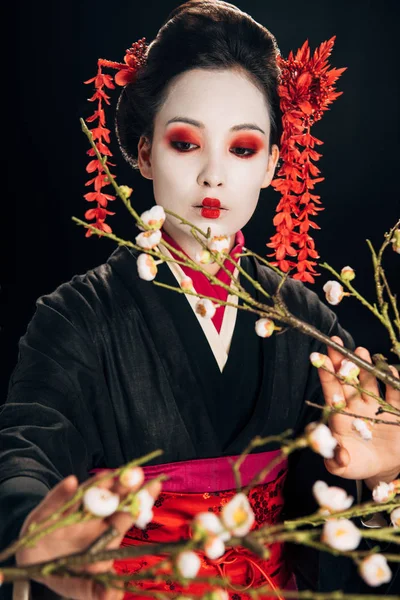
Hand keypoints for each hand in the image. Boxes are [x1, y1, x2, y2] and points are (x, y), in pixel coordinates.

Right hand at [16, 471, 161, 599]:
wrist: (35, 565)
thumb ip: (99, 593)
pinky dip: (62, 492)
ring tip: (107, 476)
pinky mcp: (49, 510)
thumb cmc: (68, 573)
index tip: (155, 486)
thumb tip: (114, 595)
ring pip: (87, 492)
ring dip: (97, 484)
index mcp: (107, 532)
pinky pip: (56, 499)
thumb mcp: (84, 589)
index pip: (128, 514)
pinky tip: (70, 484)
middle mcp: (94, 516)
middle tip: (135, 474)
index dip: (142, 500)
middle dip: (123, 486)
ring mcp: (72, 510)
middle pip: (112, 497)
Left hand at [317, 336, 399, 483]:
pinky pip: (394, 394)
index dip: (326, 374)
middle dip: (341, 361)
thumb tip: (338, 457)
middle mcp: (356, 405)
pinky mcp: (395, 410)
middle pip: (347, 379)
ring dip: (365, 367)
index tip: (317, 357)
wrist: (381, 468)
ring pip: (369, 381)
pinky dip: (393, 382)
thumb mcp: (344, 467)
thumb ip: (337, 461)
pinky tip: (389, 370)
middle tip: (334, 341)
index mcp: (340, 415)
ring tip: (360, 351)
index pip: (331, 391)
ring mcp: (375, 405)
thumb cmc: (356, 463)